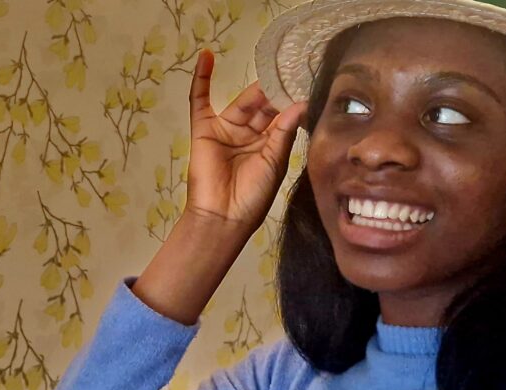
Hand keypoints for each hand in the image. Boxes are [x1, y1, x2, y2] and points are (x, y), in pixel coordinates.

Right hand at [184, 49, 307, 232]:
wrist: (224, 216)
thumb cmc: (253, 195)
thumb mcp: (275, 162)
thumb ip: (284, 131)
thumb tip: (300, 104)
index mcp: (270, 145)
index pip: (282, 116)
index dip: (291, 101)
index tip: (305, 83)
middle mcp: (250, 135)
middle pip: (263, 107)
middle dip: (276, 93)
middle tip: (290, 73)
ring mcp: (226, 130)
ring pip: (242, 103)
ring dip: (255, 90)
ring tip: (270, 70)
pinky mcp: (204, 129)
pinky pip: (200, 100)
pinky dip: (201, 79)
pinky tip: (206, 57)